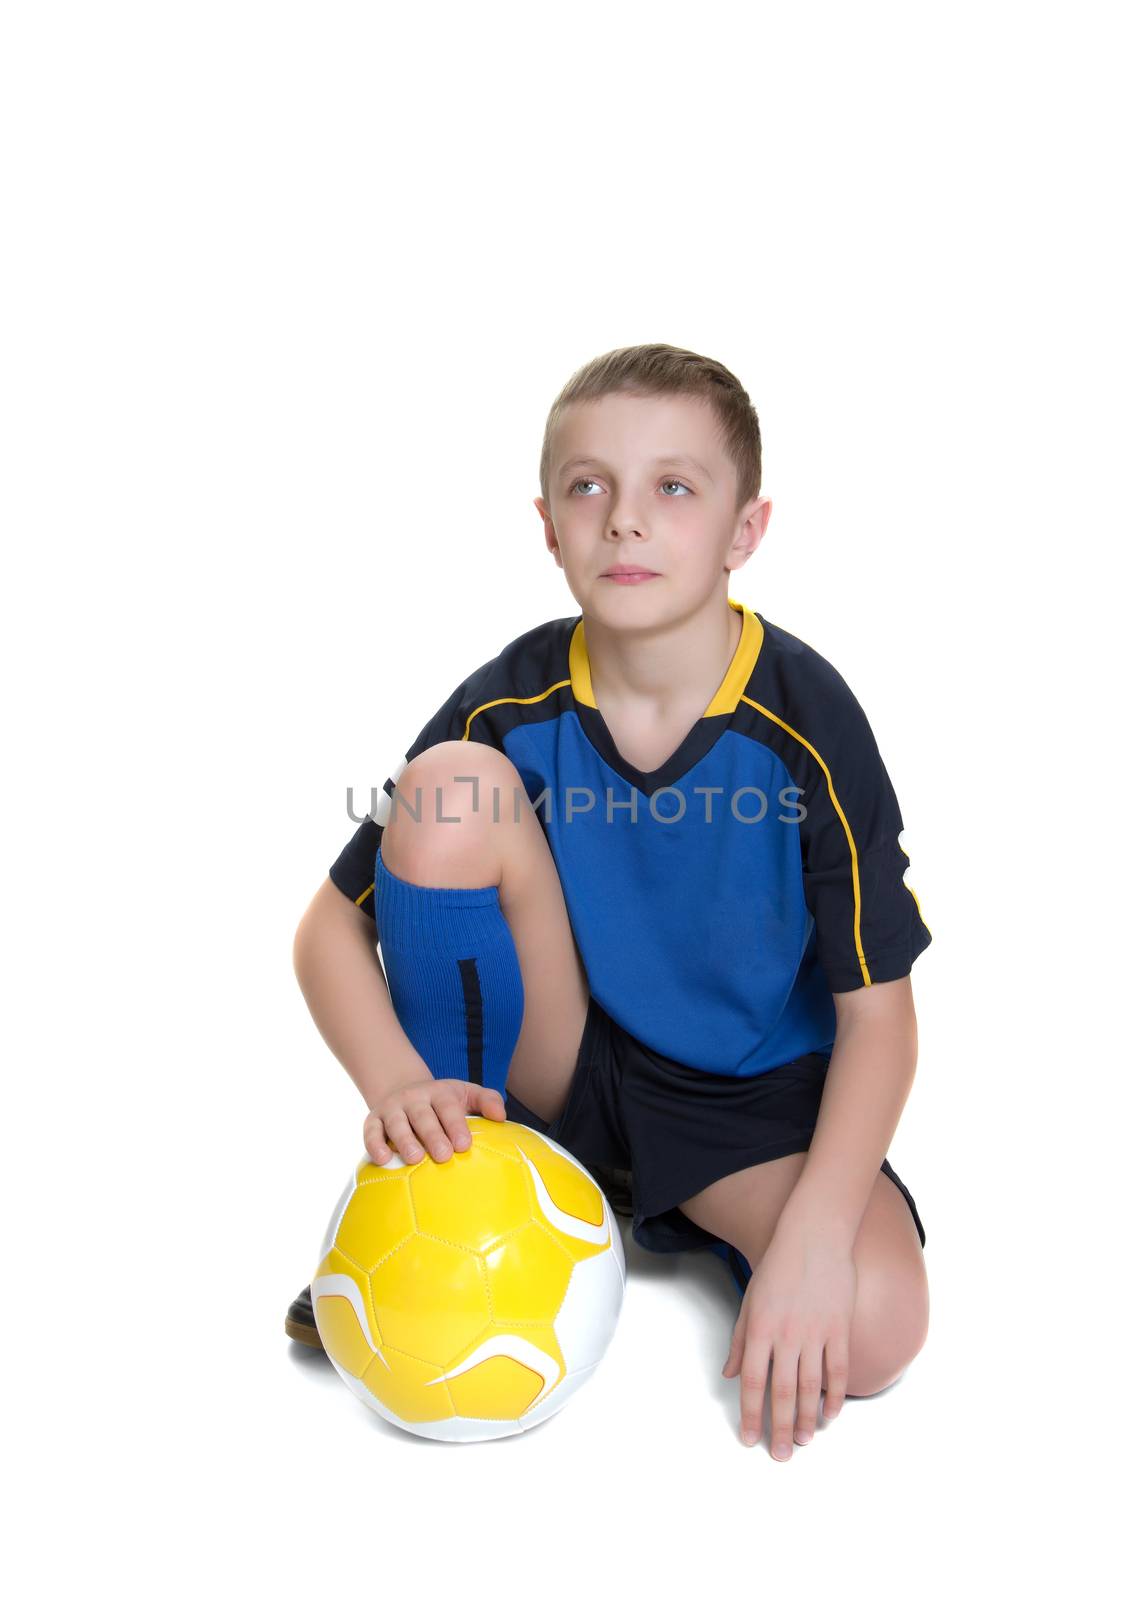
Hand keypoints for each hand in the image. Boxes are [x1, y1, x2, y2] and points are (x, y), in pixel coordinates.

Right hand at [363, 1077, 506, 1166]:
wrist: (404, 1092)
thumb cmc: (443, 1103)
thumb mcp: (467, 1094)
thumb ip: (487, 1101)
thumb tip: (501, 1117)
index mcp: (439, 1092)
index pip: (448, 1106)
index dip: (455, 1124)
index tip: (465, 1145)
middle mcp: (414, 1098)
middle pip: (423, 1115)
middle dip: (433, 1135)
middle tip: (444, 1155)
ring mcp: (392, 1109)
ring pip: (397, 1123)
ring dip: (404, 1140)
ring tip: (414, 1159)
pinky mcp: (373, 1121)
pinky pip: (371, 1132)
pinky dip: (374, 1145)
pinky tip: (382, 1159)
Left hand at [722, 1222, 856, 1459]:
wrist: (814, 1236)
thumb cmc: (778, 1267)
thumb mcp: (750, 1300)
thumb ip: (740, 1340)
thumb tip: (731, 1374)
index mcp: (760, 1329)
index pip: (753, 1382)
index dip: (751, 1414)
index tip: (750, 1439)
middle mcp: (787, 1335)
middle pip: (782, 1392)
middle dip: (780, 1428)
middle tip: (781, 1455)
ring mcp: (816, 1332)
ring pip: (811, 1387)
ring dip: (808, 1419)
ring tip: (804, 1441)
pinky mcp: (840, 1328)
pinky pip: (838, 1370)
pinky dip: (835, 1396)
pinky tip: (830, 1415)